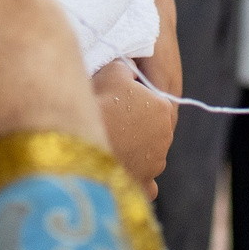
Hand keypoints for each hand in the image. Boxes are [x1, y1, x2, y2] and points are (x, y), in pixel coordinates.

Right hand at [91, 59, 175, 192]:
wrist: (83, 139)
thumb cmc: (99, 103)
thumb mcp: (113, 71)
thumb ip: (126, 66)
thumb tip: (129, 65)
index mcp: (163, 107)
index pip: (152, 100)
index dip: (133, 99)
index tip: (116, 101)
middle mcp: (166, 136)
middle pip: (151, 128)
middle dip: (136, 126)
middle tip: (113, 123)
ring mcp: (156, 162)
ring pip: (149, 154)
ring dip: (136, 151)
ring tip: (113, 146)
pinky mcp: (144, 182)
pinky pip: (146, 183)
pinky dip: (139, 180)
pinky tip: (125, 174)